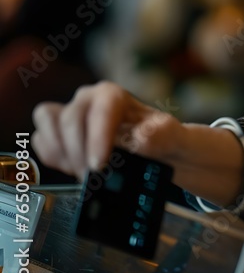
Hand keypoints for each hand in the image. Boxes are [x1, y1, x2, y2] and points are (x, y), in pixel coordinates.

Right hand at [32, 81, 181, 180]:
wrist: (159, 150)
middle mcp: (87, 100)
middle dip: (79, 153)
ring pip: (48, 123)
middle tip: (93, 177)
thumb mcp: (173, 137)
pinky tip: (72, 168)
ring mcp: (70, 114)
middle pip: (70, 120)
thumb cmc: (163, 139)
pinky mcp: (58, 132)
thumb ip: (163, 134)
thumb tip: (141, 136)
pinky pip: (41, 140)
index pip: (100, 110)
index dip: (97, 138)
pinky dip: (52, 157)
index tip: (99, 164)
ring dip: (61, 153)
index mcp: (113, 95)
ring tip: (82, 173)